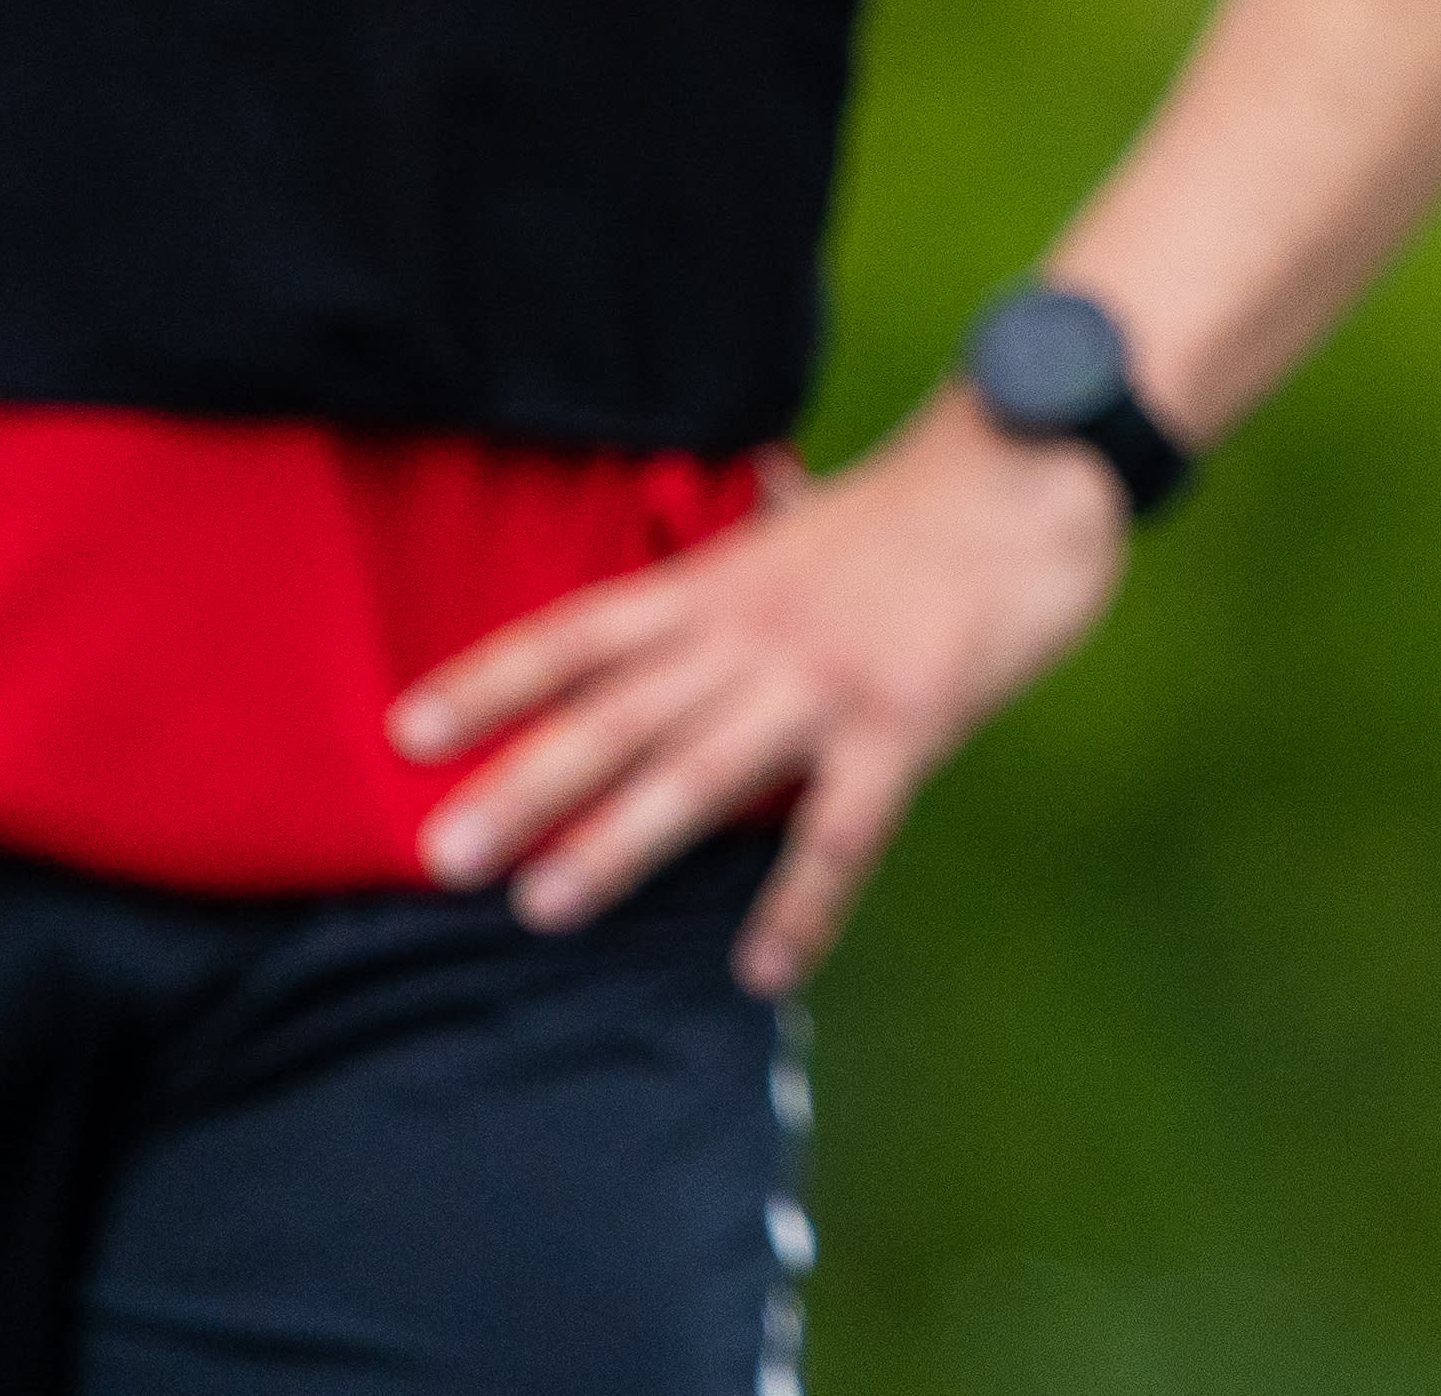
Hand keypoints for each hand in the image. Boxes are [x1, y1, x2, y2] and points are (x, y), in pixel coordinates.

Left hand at [395, 394, 1133, 993]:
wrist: (1035, 472)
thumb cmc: (926, 503)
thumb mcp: (810, 517)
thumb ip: (759, 534)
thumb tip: (744, 492)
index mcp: (722, 583)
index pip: (581, 633)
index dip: (490, 680)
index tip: (406, 732)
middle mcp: (754, 634)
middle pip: (616, 713)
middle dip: (522, 784)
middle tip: (437, 854)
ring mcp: (826, 682)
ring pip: (702, 773)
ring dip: (618, 842)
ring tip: (545, 906)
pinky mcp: (905, 722)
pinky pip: (841, 833)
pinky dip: (800, 906)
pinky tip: (763, 969)